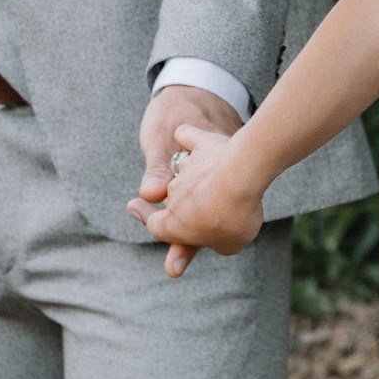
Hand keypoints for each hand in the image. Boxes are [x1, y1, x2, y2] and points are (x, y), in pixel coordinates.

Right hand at [129, 122, 267, 275]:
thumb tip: (216, 240)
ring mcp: (186, 166)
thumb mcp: (231, 241)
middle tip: (196, 205)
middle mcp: (173, 193)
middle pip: (171, 197)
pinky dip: (186, 136)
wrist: (243, 172)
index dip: (147, 218)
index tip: (134, 207)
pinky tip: (185, 135)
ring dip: (186, 171)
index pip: (154, 224)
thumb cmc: (236, 212)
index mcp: (173, 223)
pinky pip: (187, 136)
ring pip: (178, 167)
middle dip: (177, 200)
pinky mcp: (200, 141)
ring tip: (205, 176)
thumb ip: (219, 242)